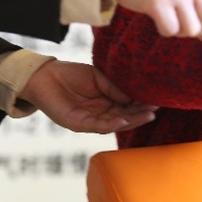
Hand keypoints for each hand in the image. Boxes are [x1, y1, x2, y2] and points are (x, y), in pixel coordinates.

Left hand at [20, 60, 156, 133]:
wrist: (45, 76)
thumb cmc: (70, 75)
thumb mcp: (97, 78)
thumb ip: (113, 88)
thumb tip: (134, 97)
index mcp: (105, 103)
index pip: (127, 107)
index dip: (140, 105)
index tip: (156, 101)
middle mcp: (99, 114)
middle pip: (123, 117)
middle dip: (140, 115)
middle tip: (155, 111)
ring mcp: (89, 120)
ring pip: (113, 124)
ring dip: (130, 121)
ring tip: (146, 116)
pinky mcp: (77, 123)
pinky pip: (97, 126)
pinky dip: (111, 123)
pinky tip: (123, 119)